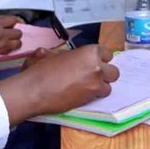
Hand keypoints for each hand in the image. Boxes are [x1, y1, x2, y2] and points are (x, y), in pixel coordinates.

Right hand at [0, 15, 22, 62]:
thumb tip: (1, 17)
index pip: (14, 19)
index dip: (14, 20)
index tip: (13, 21)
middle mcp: (2, 35)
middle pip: (18, 32)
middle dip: (15, 30)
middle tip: (9, 30)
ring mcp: (3, 45)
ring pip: (19, 42)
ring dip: (15, 40)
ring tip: (9, 38)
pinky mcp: (2, 53)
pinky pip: (13, 49)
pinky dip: (11, 47)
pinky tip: (4, 44)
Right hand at [0, 44, 119, 121]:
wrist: (35, 90)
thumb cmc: (41, 70)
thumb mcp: (54, 55)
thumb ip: (68, 55)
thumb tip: (67, 57)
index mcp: (88, 52)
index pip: (107, 53)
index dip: (100, 58)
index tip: (94, 62)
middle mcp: (97, 66)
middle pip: (114, 70)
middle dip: (105, 73)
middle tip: (92, 76)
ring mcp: (96, 82)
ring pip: (109, 85)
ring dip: (100, 86)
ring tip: (86, 87)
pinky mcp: (92, 97)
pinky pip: (101, 96)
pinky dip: (94, 96)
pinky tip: (82, 94)